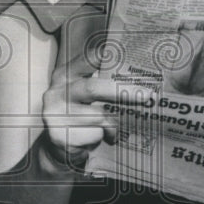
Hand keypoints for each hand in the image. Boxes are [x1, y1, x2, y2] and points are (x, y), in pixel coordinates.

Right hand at [41, 54, 153, 169]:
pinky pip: (94, 135)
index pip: (86, 59)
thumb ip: (100, 83)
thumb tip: (137, 81)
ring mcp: (56, 114)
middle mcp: (57, 92)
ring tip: (112, 130)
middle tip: (147, 95)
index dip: (107, 56)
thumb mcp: (82, 95)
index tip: (128, 55)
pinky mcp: (60, 136)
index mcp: (64, 75)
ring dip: (112, 124)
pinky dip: (101, 137)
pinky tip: (96, 139)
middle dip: (123, 92)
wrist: (56, 147)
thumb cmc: (77, 115)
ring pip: (99, 116)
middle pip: (93, 88)